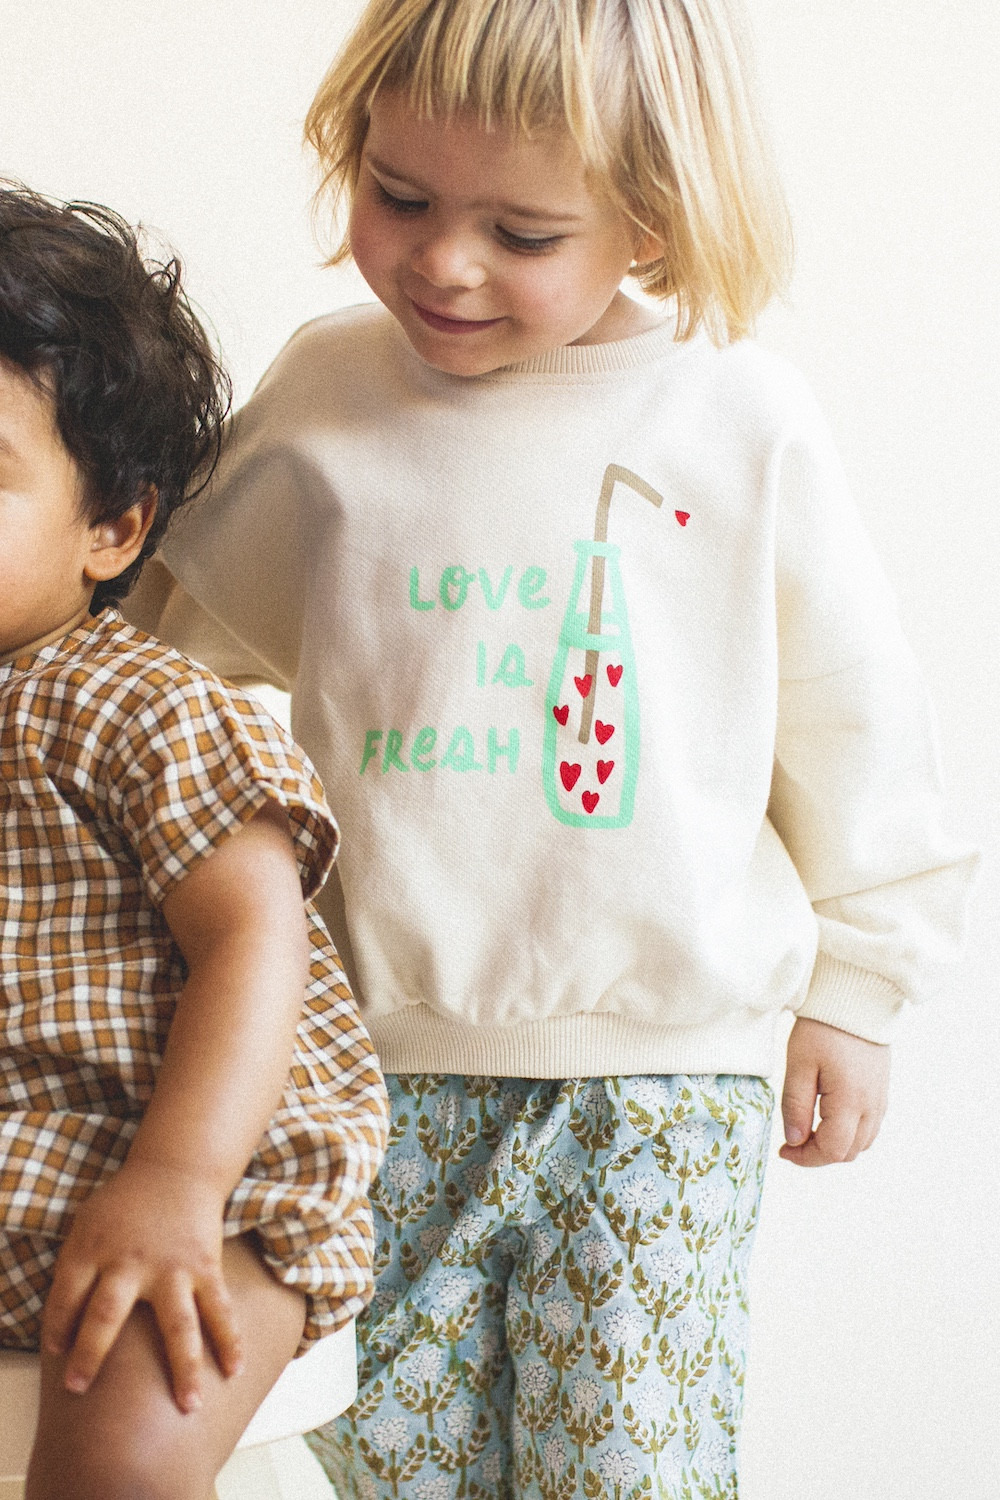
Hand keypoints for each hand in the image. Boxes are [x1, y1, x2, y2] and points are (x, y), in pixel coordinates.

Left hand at [42, 1160, 241, 1412]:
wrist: (176, 1170)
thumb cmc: (124, 1205)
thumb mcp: (86, 1225)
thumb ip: (74, 1273)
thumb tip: (63, 1332)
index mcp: (93, 1247)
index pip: (64, 1296)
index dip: (56, 1328)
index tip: (58, 1353)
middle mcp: (131, 1259)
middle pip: (106, 1313)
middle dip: (90, 1354)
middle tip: (78, 1388)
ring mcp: (172, 1266)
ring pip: (178, 1324)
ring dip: (183, 1367)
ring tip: (188, 1406)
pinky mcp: (204, 1266)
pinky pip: (219, 1308)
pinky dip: (229, 1339)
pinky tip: (235, 1370)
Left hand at [779, 1016, 889, 1166]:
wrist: (855, 1000)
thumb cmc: (823, 1029)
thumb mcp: (800, 1064)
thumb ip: (796, 1106)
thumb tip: (794, 1140)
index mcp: (851, 1101)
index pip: (832, 1150)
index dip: (806, 1158)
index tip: (783, 1150)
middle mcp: (872, 1106)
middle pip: (848, 1152)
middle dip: (819, 1154)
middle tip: (792, 1141)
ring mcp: (880, 1100)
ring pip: (861, 1143)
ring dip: (835, 1145)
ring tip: (808, 1130)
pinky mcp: (882, 1091)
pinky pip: (869, 1127)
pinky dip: (849, 1133)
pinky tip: (828, 1118)